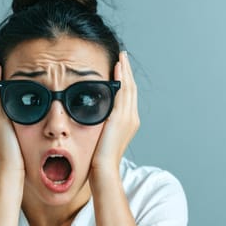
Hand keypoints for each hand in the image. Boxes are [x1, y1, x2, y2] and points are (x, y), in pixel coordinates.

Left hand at [91, 51, 139, 175]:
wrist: (103, 170)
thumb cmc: (98, 158)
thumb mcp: (101, 136)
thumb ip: (101, 124)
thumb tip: (93, 114)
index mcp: (128, 122)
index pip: (128, 96)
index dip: (126, 80)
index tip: (121, 68)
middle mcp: (132, 118)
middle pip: (132, 89)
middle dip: (127, 71)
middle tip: (122, 56)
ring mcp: (128, 118)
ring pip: (129, 88)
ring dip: (125, 71)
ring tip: (121, 57)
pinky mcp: (120, 118)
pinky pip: (123, 93)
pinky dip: (121, 79)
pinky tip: (117, 68)